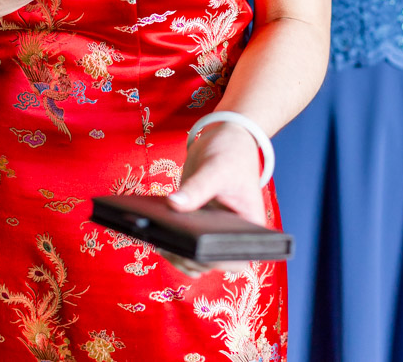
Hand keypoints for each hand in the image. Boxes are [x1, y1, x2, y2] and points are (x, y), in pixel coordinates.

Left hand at [161, 122, 266, 276]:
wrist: (224, 140)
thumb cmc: (231, 154)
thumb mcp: (216, 169)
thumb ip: (196, 188)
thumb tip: (172, 205)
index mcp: (249, 228)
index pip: (236, 258)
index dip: (216, 261)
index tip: (193, 252)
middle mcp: (230, 236)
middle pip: (209, 262)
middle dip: (187, 257)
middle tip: (164, 243)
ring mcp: (210, 233)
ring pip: (191, 259)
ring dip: (174, 253)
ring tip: (155, 237)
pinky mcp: (193, 226)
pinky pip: (180, 243)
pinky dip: (168, 241)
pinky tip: (152, 230)